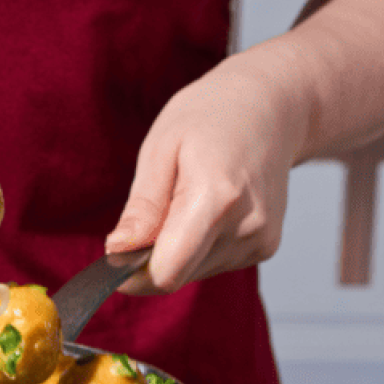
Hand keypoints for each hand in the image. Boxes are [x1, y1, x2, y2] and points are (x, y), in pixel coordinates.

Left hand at [105, 56, 308, 293]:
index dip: (132, 275)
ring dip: (175, 250)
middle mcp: (245, 226)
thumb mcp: (161, 149)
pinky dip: (196, 246)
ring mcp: (261, 240)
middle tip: (151, 211)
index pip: (166, 272)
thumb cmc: (210, 117)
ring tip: (185, 200)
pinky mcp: (265, 246)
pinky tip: (205, 208)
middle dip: (150, 258)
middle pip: (177, 276)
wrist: (270, 107)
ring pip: (193, 272)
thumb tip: (117, 250)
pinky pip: (212, 263)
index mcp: (216, 198)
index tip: (113, 257)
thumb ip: (142, 207)